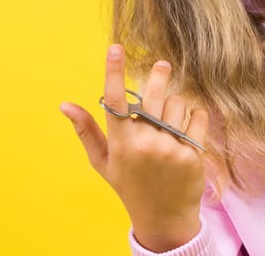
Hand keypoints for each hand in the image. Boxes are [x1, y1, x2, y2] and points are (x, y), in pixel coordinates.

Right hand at [60, 44, 208, 251]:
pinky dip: (195, 117)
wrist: (163, 216)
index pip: (114, 101)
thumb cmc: (130, 185)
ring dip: (176, 105)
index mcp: (120, 143)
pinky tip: (187, 129)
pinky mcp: (193, 153)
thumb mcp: (104, 162)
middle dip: (159, 75)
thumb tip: (66, 104)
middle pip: (154, 94)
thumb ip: (86, 132)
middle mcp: (144, 143)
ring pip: (178, 103)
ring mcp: (170, 148)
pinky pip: (198, 117)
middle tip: (162, 65)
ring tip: (170, 121)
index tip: (114, 48)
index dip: (113, 71)